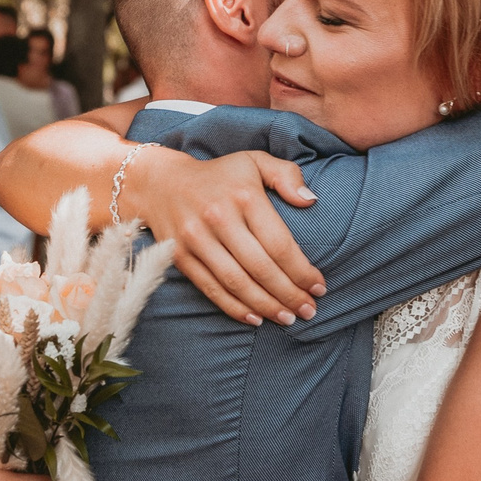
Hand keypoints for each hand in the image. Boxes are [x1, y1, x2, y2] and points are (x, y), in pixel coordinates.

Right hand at [126, 147, 322, 326]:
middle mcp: (219, 218)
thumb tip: (311, 201)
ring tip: (288, 318)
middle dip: (289, 295)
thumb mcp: (254, 161)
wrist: (161, 183)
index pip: (279, 243)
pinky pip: (211, 289)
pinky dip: (235, 308)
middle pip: (261, 268)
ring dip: (266, 306)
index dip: (302, 271)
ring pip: (237, 283)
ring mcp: (196, 239)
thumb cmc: (219, 175)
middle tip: (309, 311)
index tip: (319, 287)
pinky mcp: (180, 256)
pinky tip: (256, 318)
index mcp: (244, 196)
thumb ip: (287, 175)